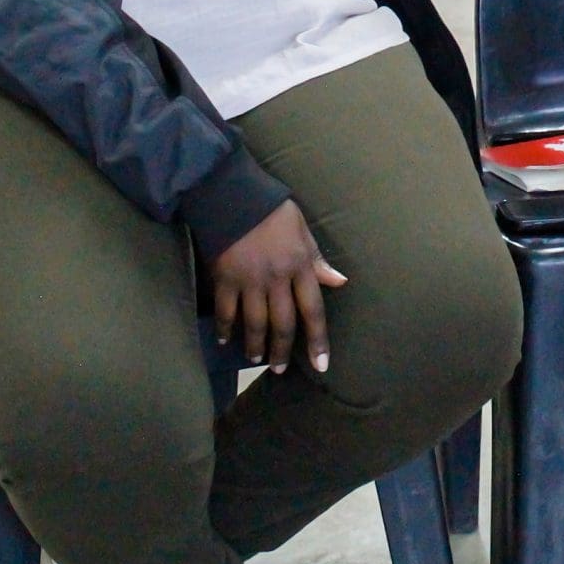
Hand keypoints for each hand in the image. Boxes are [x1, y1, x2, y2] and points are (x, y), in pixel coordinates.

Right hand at [209, 200, 345, 374]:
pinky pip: (225, 311)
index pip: (313, 310)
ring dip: (255, 345)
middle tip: (280, 370)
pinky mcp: (224, 278)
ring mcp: (249, 280)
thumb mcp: (303, 230)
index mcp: (300, 265)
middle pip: (283, 323)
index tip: (321, 365)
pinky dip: (224, 328)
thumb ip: (318, 260)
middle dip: (283, 351)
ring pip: (255, 323)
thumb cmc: (273, 210)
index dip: (318, 340)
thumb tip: (340, 282)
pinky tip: (223, 340)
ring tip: (255, 359)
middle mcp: (277, 278)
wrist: (234, 193)